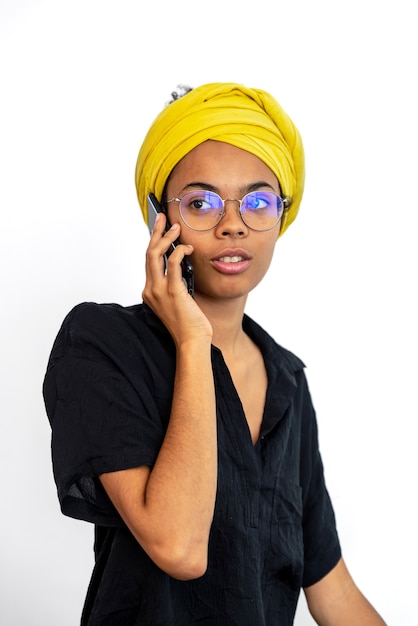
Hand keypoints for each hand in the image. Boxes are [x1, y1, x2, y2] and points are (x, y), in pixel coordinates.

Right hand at [142, 213, 212, 346]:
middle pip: (148, 254)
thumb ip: (175, 283)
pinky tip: (187, 248)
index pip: (149, 261)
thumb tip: (181, 263)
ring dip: (165, 238)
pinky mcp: (173, 291)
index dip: (153, 242)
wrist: (191, 341)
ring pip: (155, 255)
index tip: (159, 228)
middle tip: (162, 218)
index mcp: (150, 291)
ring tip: (176, 228)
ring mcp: (159, 290)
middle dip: (155, 232)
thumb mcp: (178, 299)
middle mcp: (150, 289)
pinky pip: (172, 263)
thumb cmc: (188, 323)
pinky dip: (179, 251)